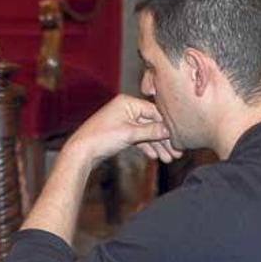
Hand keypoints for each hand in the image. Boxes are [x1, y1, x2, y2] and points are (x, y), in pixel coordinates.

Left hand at [66, 94, 181, 166]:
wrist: (81, 152)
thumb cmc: (101, 138)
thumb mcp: (130, 133)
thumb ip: (152, 131)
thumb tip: (169, 130)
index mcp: (128, 102)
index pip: (154, 111)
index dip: (167, 125)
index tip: (179, 137)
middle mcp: (126, 109)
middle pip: (151, 123)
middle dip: (164, 139)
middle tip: (177, 152)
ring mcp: (123, 121)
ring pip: (146, 133)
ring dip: (157, 145)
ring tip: (168, 159)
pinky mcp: (120, 132)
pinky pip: (138, 138)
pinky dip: (146, 146)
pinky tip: (155, 156)